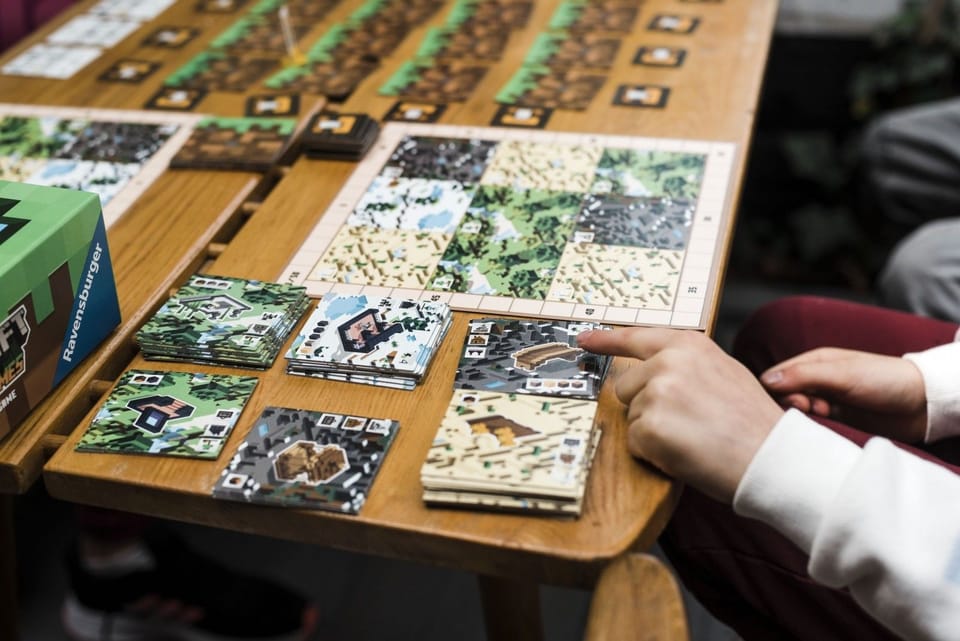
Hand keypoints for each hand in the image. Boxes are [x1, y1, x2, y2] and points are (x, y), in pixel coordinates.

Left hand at [578, 328, 783, 503]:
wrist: (771, 457)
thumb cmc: (751, 422)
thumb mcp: (723, 372)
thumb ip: (686, 365)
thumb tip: (654, 371)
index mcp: (688, 345)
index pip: (636, 337)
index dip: (605, 339)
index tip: (584, 338)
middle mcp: (668, 362)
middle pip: (626, 386)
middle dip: (645, 407)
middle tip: (687, 422)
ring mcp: (656, 393)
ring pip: (630, 416)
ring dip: (652, 432)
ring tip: (693, 437)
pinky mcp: (648, 426)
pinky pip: (634, 443)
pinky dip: (654, 454)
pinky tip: (685, 453)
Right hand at [760, 348, 926, 442]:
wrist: (924, 404)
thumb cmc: (885, 380)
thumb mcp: (842, 374)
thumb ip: (803, 376)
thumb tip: (765, 381)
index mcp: (814, 362)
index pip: (777, 376)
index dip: (776, 391)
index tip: (795, 402)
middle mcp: (816, 382)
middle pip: (783, 397)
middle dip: (791, 406)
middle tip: (813, 410)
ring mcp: (827, 402)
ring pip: (797, 414)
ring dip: (805, 418)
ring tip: (826, 416)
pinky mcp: (837, 421)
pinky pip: (814, 426)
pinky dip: (814, 428)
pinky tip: (827, 428)